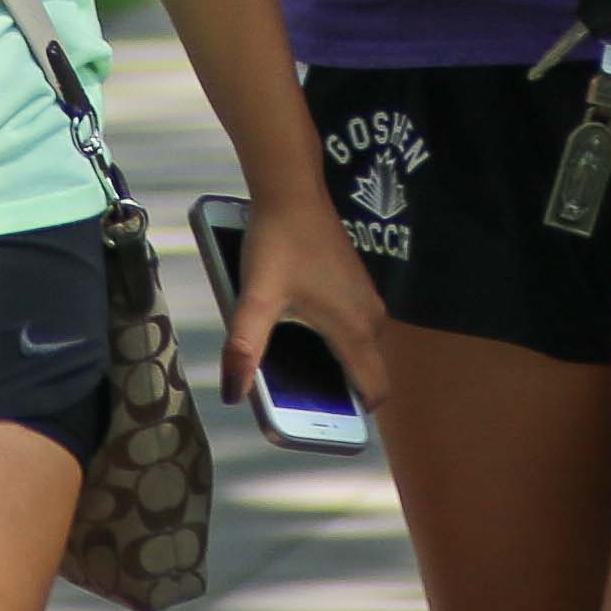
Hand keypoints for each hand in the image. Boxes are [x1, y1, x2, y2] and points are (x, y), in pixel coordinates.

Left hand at [217, 183, 392, 416]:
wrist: (293, 190)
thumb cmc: (279, 242)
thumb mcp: (256, 297)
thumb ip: (245, 348)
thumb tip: (234, 394)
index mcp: (356, 329)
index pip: (376, 391)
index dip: (353, 415)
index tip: (321, 420)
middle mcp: (372, 318)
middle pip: (364, 374)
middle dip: (336, 391)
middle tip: (294, 393)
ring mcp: (368, 299)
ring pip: (358, 351)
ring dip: (332, 363)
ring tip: (291, 361)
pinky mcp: (358, 286)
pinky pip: (353, 328)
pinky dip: (333, 339)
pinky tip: (298, 327)